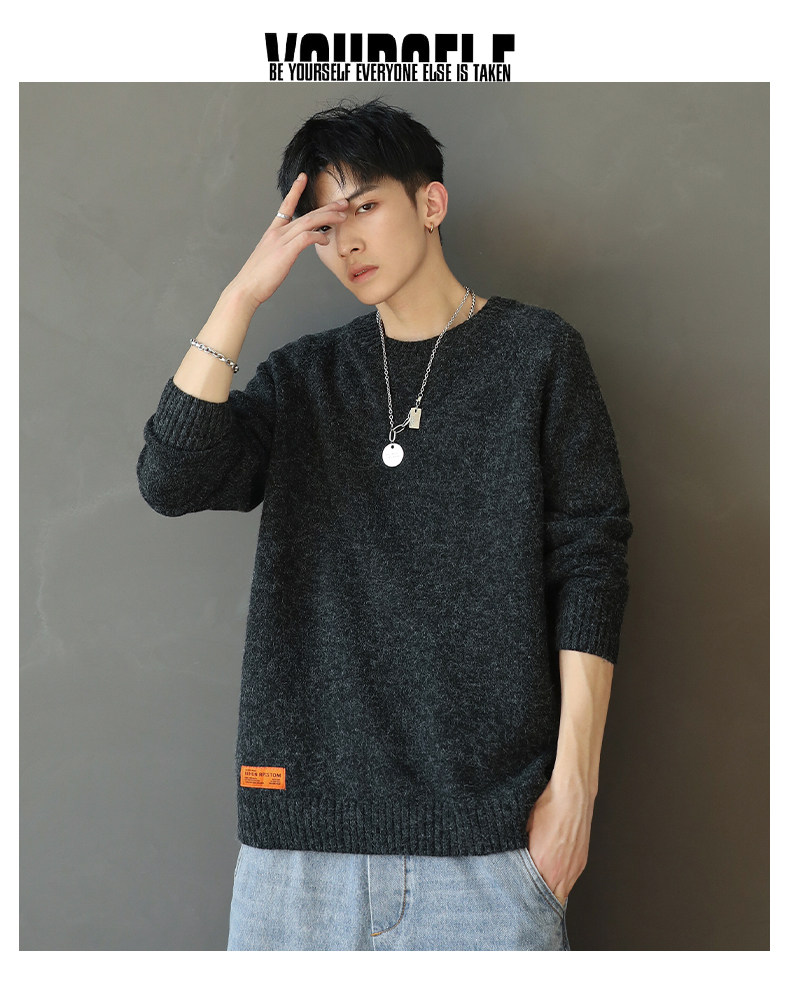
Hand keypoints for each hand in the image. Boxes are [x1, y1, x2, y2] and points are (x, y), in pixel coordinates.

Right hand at [228, 172, 347, 308]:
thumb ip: (282, 249)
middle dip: (326, 207)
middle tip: (342, 203)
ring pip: (309, 222)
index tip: (303, 177)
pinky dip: (318, 236)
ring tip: (342, 216)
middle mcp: (277, 232)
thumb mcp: (271, 258)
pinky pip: (306, 237)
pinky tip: (325, 239)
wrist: (246, 288)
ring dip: (328, 218)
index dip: (295, 190)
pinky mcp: (285, 251)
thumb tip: (292, 249)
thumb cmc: (258, 278)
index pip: (285, 206)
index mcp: (272, 232)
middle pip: (306, 214)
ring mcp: (281, 241)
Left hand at [525, 774, 594, 903]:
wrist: (572, 795)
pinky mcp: (581, 862)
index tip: (517, 903)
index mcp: (542, 865)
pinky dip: (560, 882)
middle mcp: (560, 872)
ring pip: (562, 893)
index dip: (525, 902)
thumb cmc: (547, 808)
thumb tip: (509, 860)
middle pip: (549, 901)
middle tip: (526, 903)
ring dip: (550, 894)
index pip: (533, 897)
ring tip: (537, 891)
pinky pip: (570, 881)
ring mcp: (574, 868)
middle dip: (537, 903)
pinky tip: (551, 875)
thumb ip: (518, 851)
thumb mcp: (523, 828)